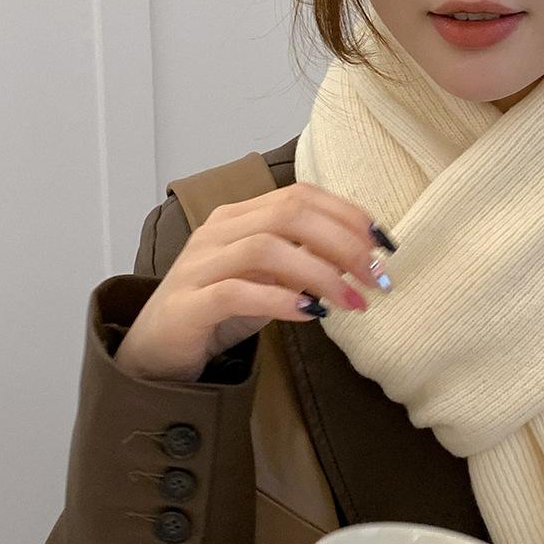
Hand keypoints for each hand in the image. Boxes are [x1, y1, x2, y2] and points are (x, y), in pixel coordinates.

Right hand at [115, 183, 385, 381]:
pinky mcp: (189, 304)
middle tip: (375, 276)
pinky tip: (311, 314)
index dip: (347, 214)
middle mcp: (219, 232)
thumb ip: (306, 262)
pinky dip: (280, 300)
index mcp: (240, 217)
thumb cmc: (220, 308)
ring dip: (320, 273)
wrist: (160, 348)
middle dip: (342, 242)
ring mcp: (200, 265)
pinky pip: (237, 292)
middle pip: (289, 215)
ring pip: (266, 248)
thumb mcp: (270, 278)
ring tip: (352, 301)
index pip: (300, 195)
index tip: (384, 243)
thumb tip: (361, 260)